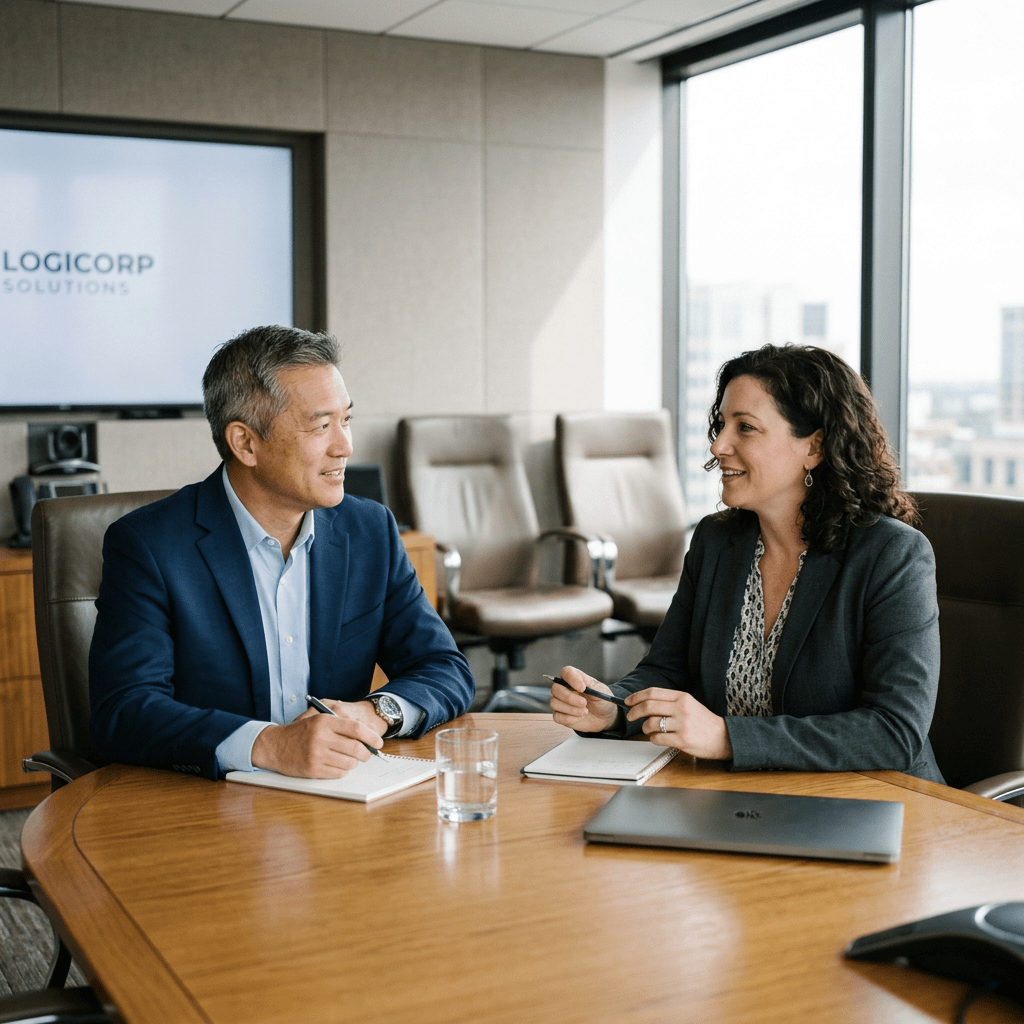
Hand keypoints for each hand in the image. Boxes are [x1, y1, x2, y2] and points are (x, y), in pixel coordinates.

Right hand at [251, 703, 383, 777]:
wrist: (274, 745)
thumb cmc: (300, 732)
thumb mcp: (317, 719)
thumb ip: (340, 723)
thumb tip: (366, 735)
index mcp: (324, 721)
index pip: (356, 728)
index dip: (371, 736)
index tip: (378, 742)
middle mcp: (321, 737)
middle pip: (356, 748)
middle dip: (366, 753)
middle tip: (366, 754)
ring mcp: (316, 755)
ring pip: (349, 763)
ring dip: (353, 763)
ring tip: (348, 759)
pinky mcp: (312, 770)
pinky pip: (338, 773)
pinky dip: (342, 770)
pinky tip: (337, 765)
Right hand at [549, 666, 618, 732]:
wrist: (605, 716)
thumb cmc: (602, 700)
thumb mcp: (601, 691)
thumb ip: (591, 687)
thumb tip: (582, 685)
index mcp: (575, 678)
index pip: (566, 672)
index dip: (572, 679)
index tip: (582, 688)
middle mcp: (565, 689)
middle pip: (555, 688)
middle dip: (569, 698)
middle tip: (584, 703)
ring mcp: (561, 702)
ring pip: (554, 703)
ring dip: (571, 709)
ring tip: (585, 711)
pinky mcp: (561, 715)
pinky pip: (557, 717)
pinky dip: (569, 719)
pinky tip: (580, 717)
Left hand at [625, 688, 732, 759]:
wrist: (723, 737)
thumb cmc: (704, 722)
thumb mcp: (689, 704)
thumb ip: (670, 702)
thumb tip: (645, 703)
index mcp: (682, 697)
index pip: (653, 693)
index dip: (637, 697)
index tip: (628, 701)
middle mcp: (682, 708)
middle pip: (648, 706)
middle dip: (634, 712)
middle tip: (630, 716)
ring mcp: (682, 725)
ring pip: (651, 724)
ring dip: (644, 728)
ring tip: (648, 730)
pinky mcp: (682, 740)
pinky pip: (657, 738)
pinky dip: (653, 739)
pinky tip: (657, 738)